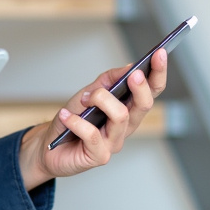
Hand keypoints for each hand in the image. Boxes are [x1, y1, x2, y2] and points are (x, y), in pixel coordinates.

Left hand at [18, 49, 168, 189]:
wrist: (49, 146)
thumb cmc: (72, 120)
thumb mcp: (88, 94)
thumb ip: (108, 81)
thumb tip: (129, 67)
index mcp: (127, 110)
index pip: (151, 91)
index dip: (158, 73)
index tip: (160, 53)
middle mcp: (125, 127)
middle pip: (144, 105)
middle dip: (141, 87)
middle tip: (134, 75)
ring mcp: (114, 142)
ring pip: (120, 116)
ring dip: (100, 100)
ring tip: (83, 98)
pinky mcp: (100, 156)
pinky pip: (93, 135)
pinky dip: (77, 122)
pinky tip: (66, 116)